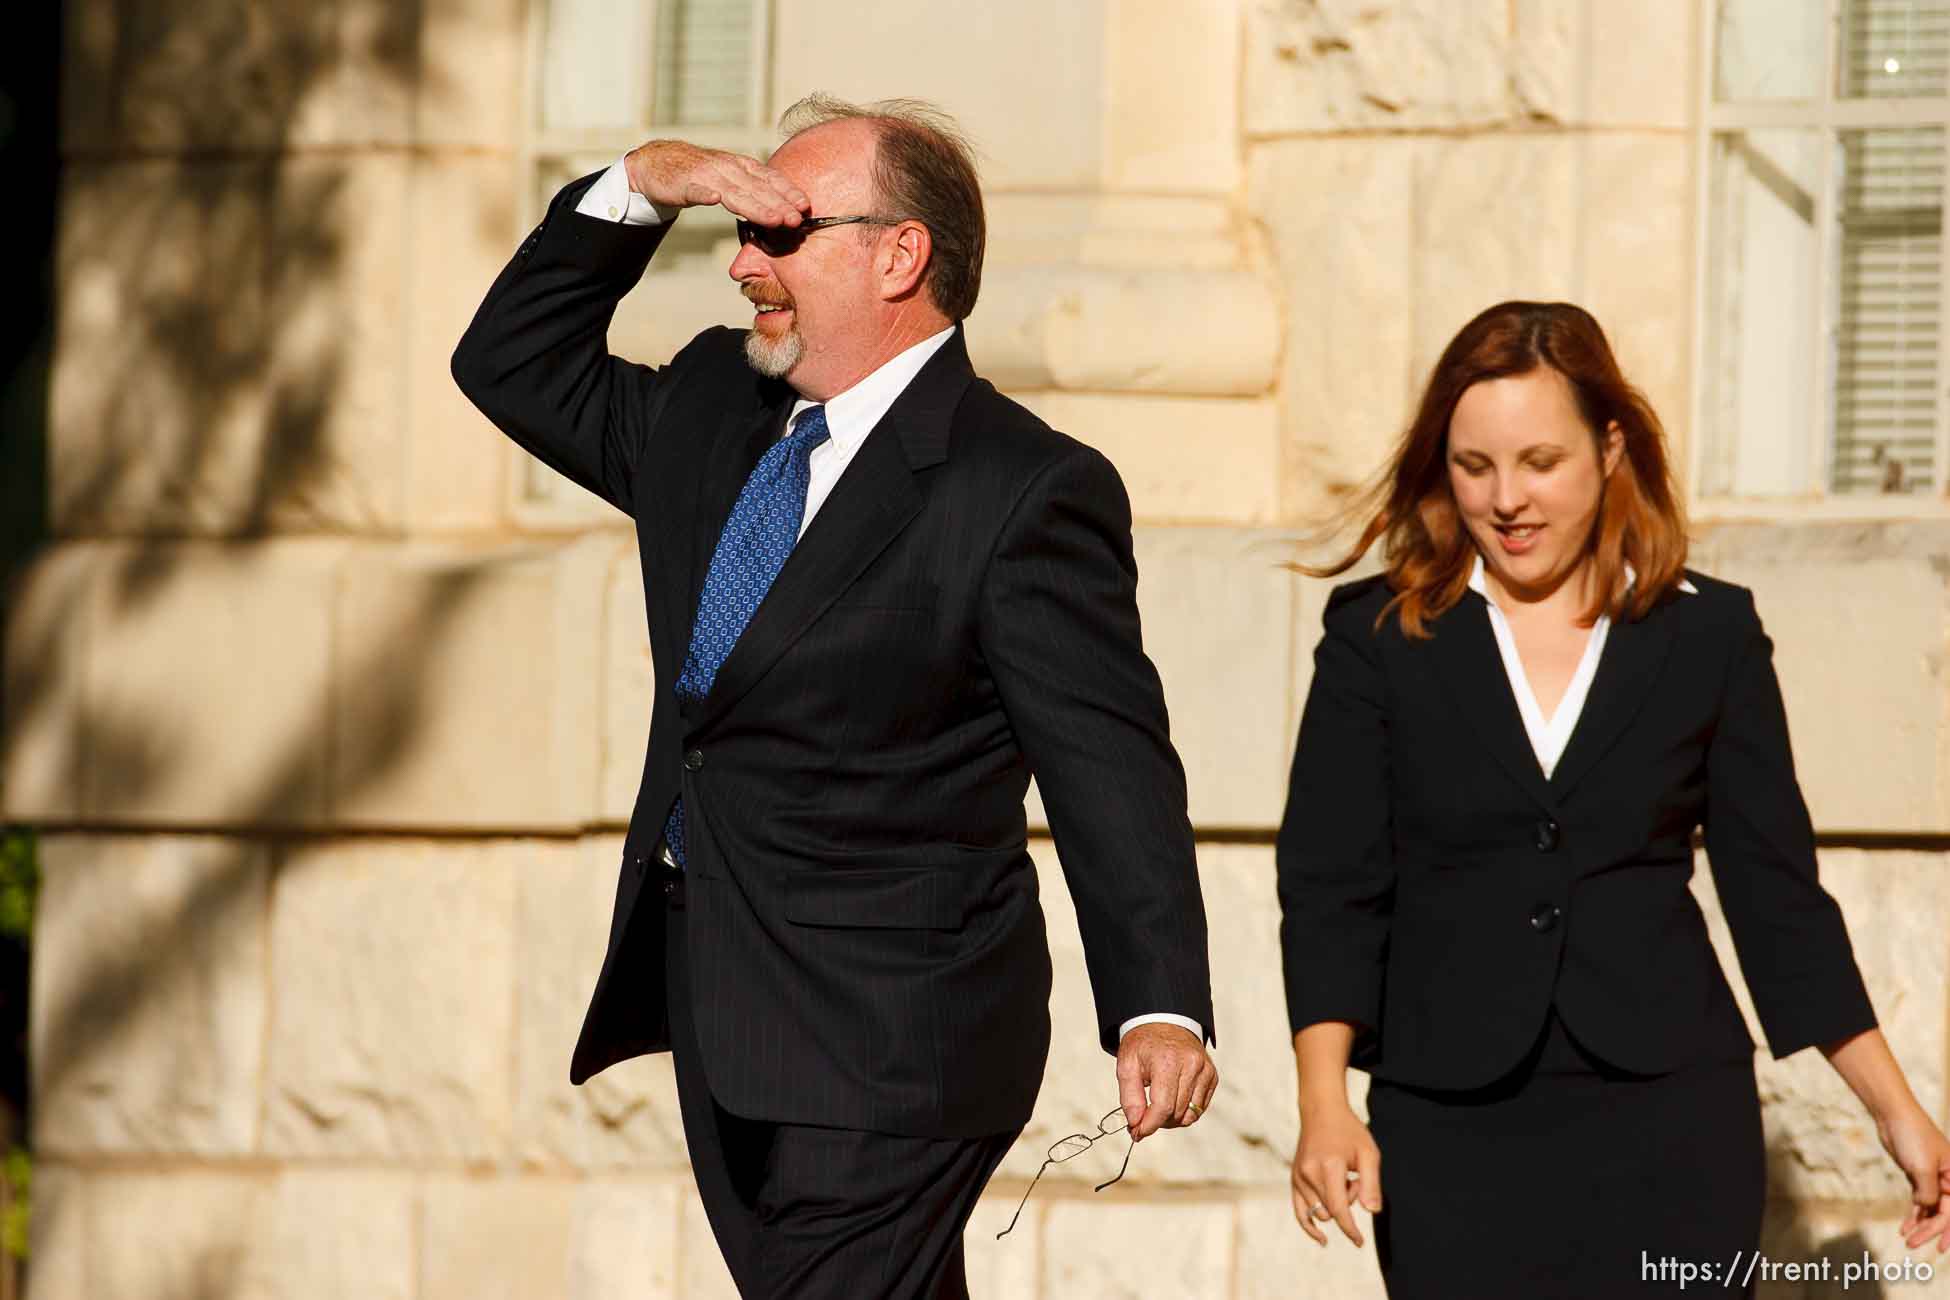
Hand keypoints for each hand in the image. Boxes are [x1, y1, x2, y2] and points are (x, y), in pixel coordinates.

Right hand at [622, 140, 809, 226]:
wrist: (658, 163)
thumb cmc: (701, 175)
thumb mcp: (732, 178)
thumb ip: (754, 191)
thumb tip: (784, 209)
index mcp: (741, 167)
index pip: (770, 178)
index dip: (788, 191)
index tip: (805, 206)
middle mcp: (728, 168)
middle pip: (758, 188)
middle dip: (780, 203)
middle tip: (797, 219)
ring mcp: (706, 175)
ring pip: (735, 192)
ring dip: (756, 206)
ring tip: (774, 219)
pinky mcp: (685, 183)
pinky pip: (697, 190)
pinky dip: (705, 194)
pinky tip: (715, 200)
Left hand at [1115, 1024, 1216, 1139]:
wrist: (1164, 1022)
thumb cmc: (1144, 1044)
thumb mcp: (1126, 1065)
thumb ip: (1129, 1097)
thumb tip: (1136, 1124)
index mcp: (1167, 1060)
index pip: (1163, 1106)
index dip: (1149, 1125)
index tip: (1137, 1133)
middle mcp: (1191, 1064)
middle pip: (1176, 1113)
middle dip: (1157, 1122)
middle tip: (1143, 1116)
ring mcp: (1205, 1070)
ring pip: (1190, 1115)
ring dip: (1171, 1119)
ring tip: (1157, 1107)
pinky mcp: (1212, 1075)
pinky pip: (1200, 1108)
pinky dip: (1184, 1111)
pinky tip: (1172, 1099)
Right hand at [1291, 1101, 1380, 1247]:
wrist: (1321, 1111)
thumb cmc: (1349, 1131)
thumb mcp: (1369, 1153)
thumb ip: (1371, 1183)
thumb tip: (1371, 1212)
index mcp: (1328, 1166)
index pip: (1339, 1209)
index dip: (1350, 1229)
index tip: (1359, 1242)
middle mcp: (1309, 1173)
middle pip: (1331, 1210)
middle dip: (1347, 1203)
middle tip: (1354, 1178)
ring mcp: (1298, 1176)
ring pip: (1319, 1211)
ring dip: (1334, 1205)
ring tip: (1341, 1180)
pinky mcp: (1294, 1178)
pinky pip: (1300, 1211)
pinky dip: (1309, 1226)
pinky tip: (1321, 1238)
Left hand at [1879, 1103, 1949, 1251]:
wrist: (1894, 1115)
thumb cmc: (1913, 1137)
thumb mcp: (1922, 1168)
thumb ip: (1928, 1193)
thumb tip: (1927, 1209)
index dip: (1948, 1232)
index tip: (1942, 1249)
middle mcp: (1949, 1180)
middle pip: (1943, 1212)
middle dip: (1930, 1230)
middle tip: (1912, 1245)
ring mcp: (1933, 1179)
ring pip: (1931, 1208)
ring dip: (1921, 1224)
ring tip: (1907, 1239)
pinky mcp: (1918, 1176)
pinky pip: (1920, 1200)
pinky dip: (1914, 1214)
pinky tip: (1905, 1227)